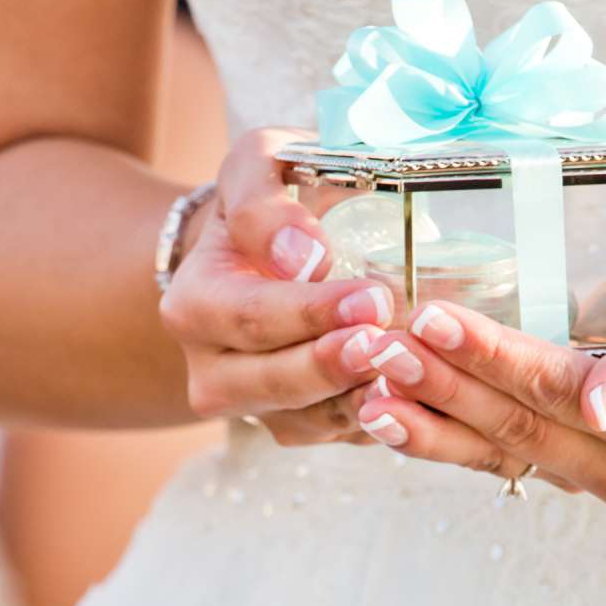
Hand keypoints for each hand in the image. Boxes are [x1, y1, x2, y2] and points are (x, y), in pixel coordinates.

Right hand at [159, 130, 403, 445]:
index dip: (310, 312)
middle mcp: (211, 369)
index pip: (251, 316)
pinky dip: (373, 418)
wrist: (265, 253)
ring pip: (306, 420)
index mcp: (194, 305)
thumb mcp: (255, 168)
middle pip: (274, 381)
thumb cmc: (269, 200)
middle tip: (389, 341)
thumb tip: (302, 256)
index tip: (369, 298)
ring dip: (359, 400)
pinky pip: (334, 436)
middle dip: (335, 364)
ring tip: (408, 370)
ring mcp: (252, 410)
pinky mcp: (294, 429)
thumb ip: (262, 202)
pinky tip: (410, 392)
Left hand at [350, 202, 605, 509]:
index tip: (432, 318)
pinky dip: (434, 426)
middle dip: (440, 386)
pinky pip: (489, 448)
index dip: (493, 358)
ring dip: (423, 419)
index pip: (558, 392)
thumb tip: (604, 410)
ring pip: (492, 447)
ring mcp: (586, 472)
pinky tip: (380, 403)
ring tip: (362, 385)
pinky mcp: (557, 459)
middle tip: (372, 346)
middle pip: (515, 425)